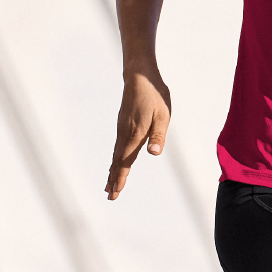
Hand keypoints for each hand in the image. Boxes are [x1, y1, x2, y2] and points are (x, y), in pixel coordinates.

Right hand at [106, 68, 170, 199]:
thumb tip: (154, 153)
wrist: (139, 76)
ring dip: (113, 170)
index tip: (116, 192)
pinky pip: (117, 146)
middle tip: (110, 196)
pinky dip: (115, 158)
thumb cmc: (155, 95)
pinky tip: (116, 161)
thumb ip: (158, 135)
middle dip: (114, 179)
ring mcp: (122, 129)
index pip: (126, 160)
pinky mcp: (122, 124)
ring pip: (116, 154)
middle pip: (118, 161)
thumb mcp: (163, 115)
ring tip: (109, 184)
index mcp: (135, 134)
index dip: (122, 177)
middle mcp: (125, 134)